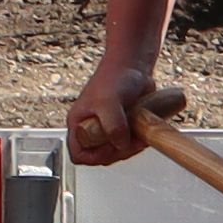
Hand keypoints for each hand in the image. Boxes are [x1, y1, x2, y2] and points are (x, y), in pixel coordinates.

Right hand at [63, 60, 185, 169]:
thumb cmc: (115, 76)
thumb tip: (120, 145)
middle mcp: (91, 129)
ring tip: (139, 134)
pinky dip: (138, 143)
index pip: (78, 154)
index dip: (93, 157)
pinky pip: (129, 144)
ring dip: (130, 147)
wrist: (134, 65)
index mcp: (79, 124)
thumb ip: (112, 125)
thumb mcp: (109, 101)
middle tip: (130, 141)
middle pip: (101, 156)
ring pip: (117, 151)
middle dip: (118, 152)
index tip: (109, 149)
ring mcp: (108, 129)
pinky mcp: (124, 128)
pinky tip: (144, 133)